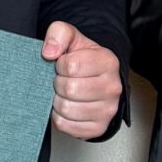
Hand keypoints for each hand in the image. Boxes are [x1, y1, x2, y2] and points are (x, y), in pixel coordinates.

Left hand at [42, 21, 123, 139]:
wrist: (95, 80)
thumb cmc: (82, 60)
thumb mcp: (72, 38)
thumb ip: (59, 33)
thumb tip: (48, 52)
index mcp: (108, 62)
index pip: (71, 65)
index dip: (60, 65)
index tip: (64, 65)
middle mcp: (113, 87)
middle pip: (69, 89)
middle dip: (58, 83)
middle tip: (62, 80)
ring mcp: (108, 110)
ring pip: (66, 109)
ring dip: (57, 101)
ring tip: (64, 93)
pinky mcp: (98, 128)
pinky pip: (66, 125)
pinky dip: (59, 117)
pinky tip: (66, 106)